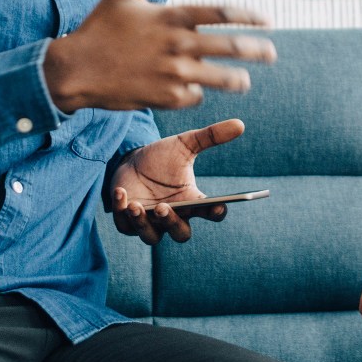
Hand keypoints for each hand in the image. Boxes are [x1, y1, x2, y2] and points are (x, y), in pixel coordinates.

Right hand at [44, 0, 275, 112]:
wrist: (76, 70)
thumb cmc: (100, 27)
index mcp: (173, 17)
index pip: (223, 14)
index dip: (250, 17)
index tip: (268, 21)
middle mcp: (179, 45)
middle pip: (232, 48)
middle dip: (257, 51)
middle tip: (271, 53)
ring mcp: (174, 73)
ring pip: (221, 78)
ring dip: (237, 80)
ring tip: (244, 80)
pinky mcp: (166, 97)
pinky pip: (194, 95)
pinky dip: (197, 92)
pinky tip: (196, 89)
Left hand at [109, 119, 242, 244]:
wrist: (131, 160)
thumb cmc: (162, 157)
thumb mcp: (185, 144)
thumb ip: (211, 136)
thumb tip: (240, 124)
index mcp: (192, 201)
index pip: (211, 213)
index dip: (216, 213)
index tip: (218, 207)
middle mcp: (173, 216)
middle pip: (180, 234)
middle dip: (172, 223)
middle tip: (164, 208)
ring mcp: (150, 221)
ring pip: (152, 237)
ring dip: (144, 224)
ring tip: (137, 206)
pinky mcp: (127, 220)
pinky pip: (125, 225)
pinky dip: (121, 211)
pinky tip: (121, 193)